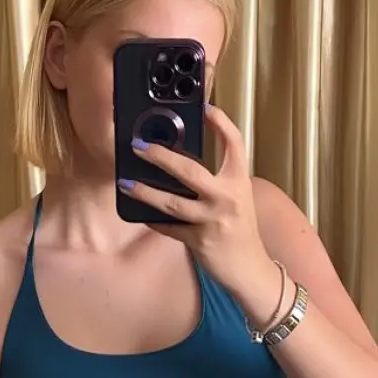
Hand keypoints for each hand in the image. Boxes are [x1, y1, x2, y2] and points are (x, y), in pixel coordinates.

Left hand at [119, 106, 282, 325]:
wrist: (251, 269)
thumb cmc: (240, 231)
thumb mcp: (236, 199)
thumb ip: (216, 182)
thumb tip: (180, 166)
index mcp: (239, 182)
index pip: (234, 145)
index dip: (222, 124)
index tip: (207, 109)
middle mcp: (227, 198)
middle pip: (190, 171)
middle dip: (160, 157)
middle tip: (139, 147)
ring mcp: (212, 220)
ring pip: (172, 203)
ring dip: (145, 192)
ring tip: (126, 183)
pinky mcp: (199, 241)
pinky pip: (169, 228)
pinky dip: (154, 221)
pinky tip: (140, 215)